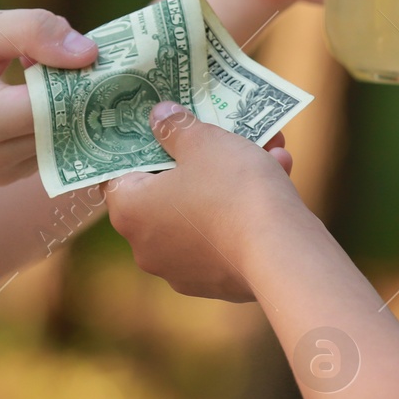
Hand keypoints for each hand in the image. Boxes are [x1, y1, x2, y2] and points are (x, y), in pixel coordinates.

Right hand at [0, 7, 96, 184]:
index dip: (80, 80)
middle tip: (89, 55)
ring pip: (58, 140)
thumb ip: (34, 32)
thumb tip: (90, 54)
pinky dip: (53, 119)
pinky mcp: (1, 176)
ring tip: (53, 68)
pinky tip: (39, 90)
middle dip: (79, 93)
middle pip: (58, 127)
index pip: (50, 107)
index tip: (100, 53)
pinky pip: (47, 147)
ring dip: (67, 106)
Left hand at [108, 102, 301, 301]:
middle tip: (221, 132)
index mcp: (130, 211)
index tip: (160, 127)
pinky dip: (243, 210)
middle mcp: (146, 246)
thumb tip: (159, 116)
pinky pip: (224, 234)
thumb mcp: (203, 142)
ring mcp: (181, 268)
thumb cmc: (231, 189)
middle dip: (199, 158)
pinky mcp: (215, 282)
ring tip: (268, 149)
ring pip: (202, 210)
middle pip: (167, 190)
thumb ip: (176, 126)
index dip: (140, 145)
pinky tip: (279, 177)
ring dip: (231, 180)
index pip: (119, 173)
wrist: (280, 252)